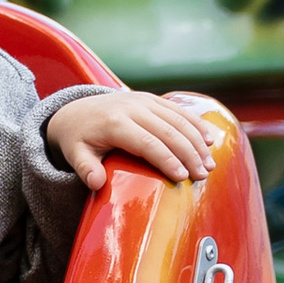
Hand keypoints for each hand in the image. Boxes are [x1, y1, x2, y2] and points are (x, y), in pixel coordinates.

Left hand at [45, 90, 217, 190]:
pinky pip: (178, 110)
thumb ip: (84, 168)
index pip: (147, 143)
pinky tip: (210, 140)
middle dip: (189, 154)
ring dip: (197, 141)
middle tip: (203, 175)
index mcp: (114, 123)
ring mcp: (144, 100)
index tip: (182, 177)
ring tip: (209, 164)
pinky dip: (195, 124)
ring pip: (178, 120)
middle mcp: (132, 107)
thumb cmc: (78, 138)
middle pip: (168, 131)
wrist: (76, 110)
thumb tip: (96, 183)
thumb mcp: (74, 153)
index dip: (167, 160)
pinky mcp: (152, 98)